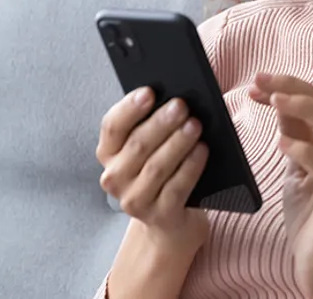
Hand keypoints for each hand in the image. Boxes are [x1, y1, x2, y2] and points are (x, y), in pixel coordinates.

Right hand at [96, 87, 210, 255]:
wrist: (172, 220)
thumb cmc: (165, 171)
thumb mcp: (153, 147)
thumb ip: (155, 125)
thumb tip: (174, 100)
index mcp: (109, 153)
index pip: (112, 127)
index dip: (130, 108)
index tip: (149, 91)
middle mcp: (115, 178)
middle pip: (137, 145)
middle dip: (161, 123)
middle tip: (181, 105)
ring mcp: (135, 200)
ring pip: (156, 166)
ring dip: (177, 143)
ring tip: (195, 125)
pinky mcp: (159, 216)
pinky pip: (176, 188)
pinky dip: (190, 166)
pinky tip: (202, 150)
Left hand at [249, 73, 312, 298]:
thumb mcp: (297, 172)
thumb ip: (295, 138)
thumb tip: (280, 102)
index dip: (291, 86)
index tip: (257, 83)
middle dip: (296, 87)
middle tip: (261, 82)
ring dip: (306, 109)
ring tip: (275, 101)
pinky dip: (307, 151)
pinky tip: (282, 144)